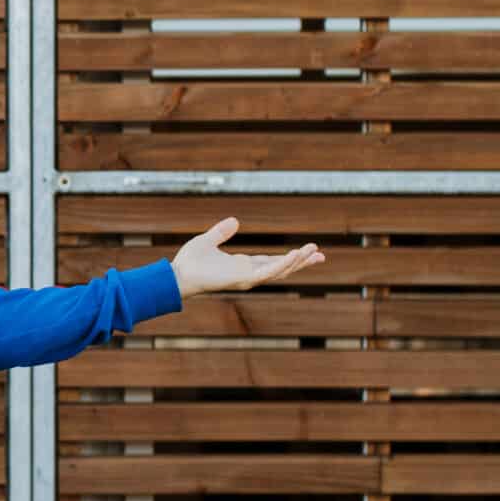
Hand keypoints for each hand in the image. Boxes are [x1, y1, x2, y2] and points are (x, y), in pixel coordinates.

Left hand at [170, 216, 324, 302]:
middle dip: (301, 262)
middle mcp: (248, 273)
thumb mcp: (208, 240)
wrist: (178, 274)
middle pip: (282, 268)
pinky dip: (282, 264)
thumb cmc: (189, 262)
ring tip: (315, 252)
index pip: (273, 261)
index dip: (290, 257)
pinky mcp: (242, 279)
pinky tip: (295, 256)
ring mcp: (247, 278)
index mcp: (243, 265)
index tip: (308, 251)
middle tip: (322, 254)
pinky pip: (267, 272)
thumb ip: (221, 232)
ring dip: (297, 262)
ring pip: (279, 270)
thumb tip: (235, 221)